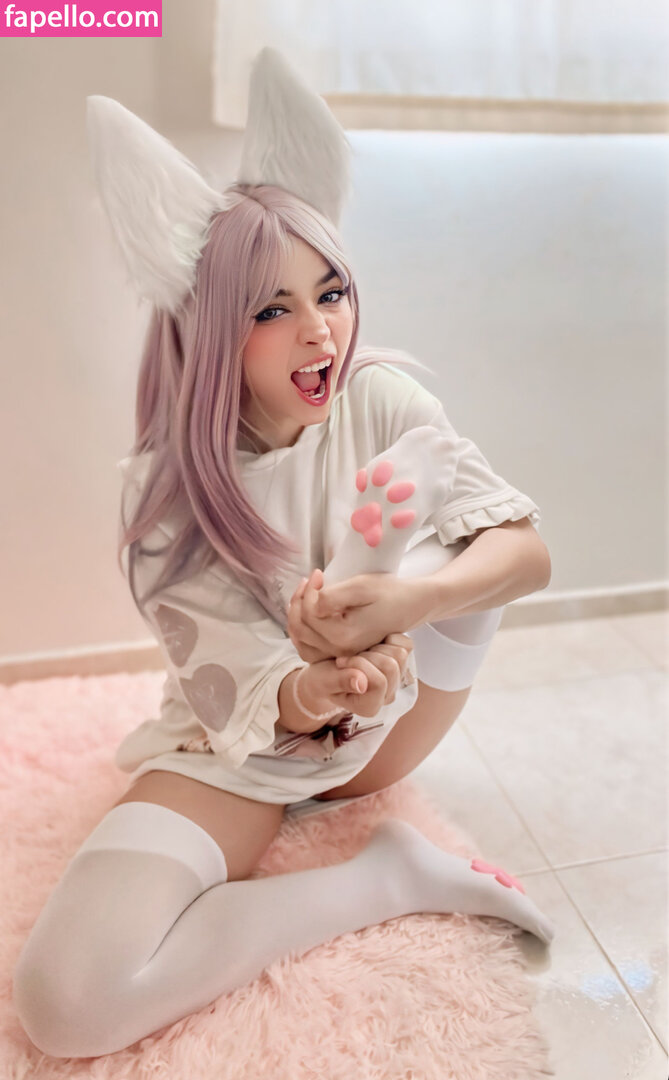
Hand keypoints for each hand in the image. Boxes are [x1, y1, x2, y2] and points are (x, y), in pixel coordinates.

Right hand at [292, 633, 414, 730]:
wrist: (326, 673)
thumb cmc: (323, 679)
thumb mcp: (324, 681)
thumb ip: (340, 682)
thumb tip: (361, 683)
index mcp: (370, 706)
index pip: (379, 682)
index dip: (360, 665)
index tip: (341, 661)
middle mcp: (387, 695)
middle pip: (392, 666)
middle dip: (368, 655)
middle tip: (350, 656)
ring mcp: (396, 679)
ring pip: (400, 654)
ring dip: (377, 647)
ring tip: (360, 652)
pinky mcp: (400, 663)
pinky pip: (405, 644)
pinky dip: (389, 639)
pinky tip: (372, 644)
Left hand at [302, 569, 421, 657]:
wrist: (409, 605)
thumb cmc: (388, 592)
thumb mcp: (360, 587)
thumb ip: (332, 597)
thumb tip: (313, 604)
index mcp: (342, 636)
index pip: (308, 615)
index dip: (307, 591)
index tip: (318, 574)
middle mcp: (339, 650)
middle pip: (300, 628)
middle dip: (298, 601)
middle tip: (309, 580)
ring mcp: (339, 653)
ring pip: (301, 637)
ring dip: (298, 613)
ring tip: (306, 592)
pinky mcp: (341, 650)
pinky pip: (310, 644)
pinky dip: (304, 626)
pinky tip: (308, 609)